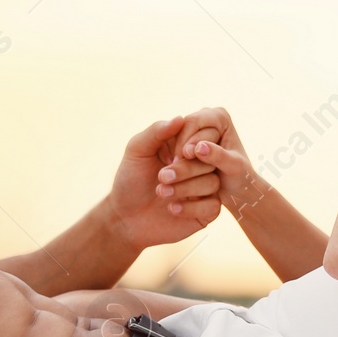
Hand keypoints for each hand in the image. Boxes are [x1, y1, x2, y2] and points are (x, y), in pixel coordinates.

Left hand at [107, 117, 221, 248]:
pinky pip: (213, 207)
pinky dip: (191, 208)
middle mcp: (198, 166)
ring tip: (161, 192)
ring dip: (185, 188)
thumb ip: (156, 132)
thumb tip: (180, 118)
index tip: (173, 155)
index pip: (203, 137)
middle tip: (162, 176)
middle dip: (186, 169)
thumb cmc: (130, 181)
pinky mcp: (205, 212)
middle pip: (210, 161)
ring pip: (212, 183)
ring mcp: (204, 190)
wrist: (125, 218)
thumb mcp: (137, 151)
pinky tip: (171, 208)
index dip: (191, 144)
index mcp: (185, 148)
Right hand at [170, 107, 267, 214]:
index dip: (186, 139)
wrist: (237, 188)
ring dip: (173, 157)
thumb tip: (200, 148)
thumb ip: (219, 156)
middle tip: (173, 167)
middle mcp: (206, 118)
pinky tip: (172, 175)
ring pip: (174, 139)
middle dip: (177, 149)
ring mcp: (195, 129)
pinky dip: (172, 162)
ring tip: (170, 173)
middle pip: (181, 129)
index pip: (193, 122)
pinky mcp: (186, 142)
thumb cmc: (240, 176)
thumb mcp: (234, 168)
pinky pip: (171, 149)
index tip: (183, 158)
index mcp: (220, 116)